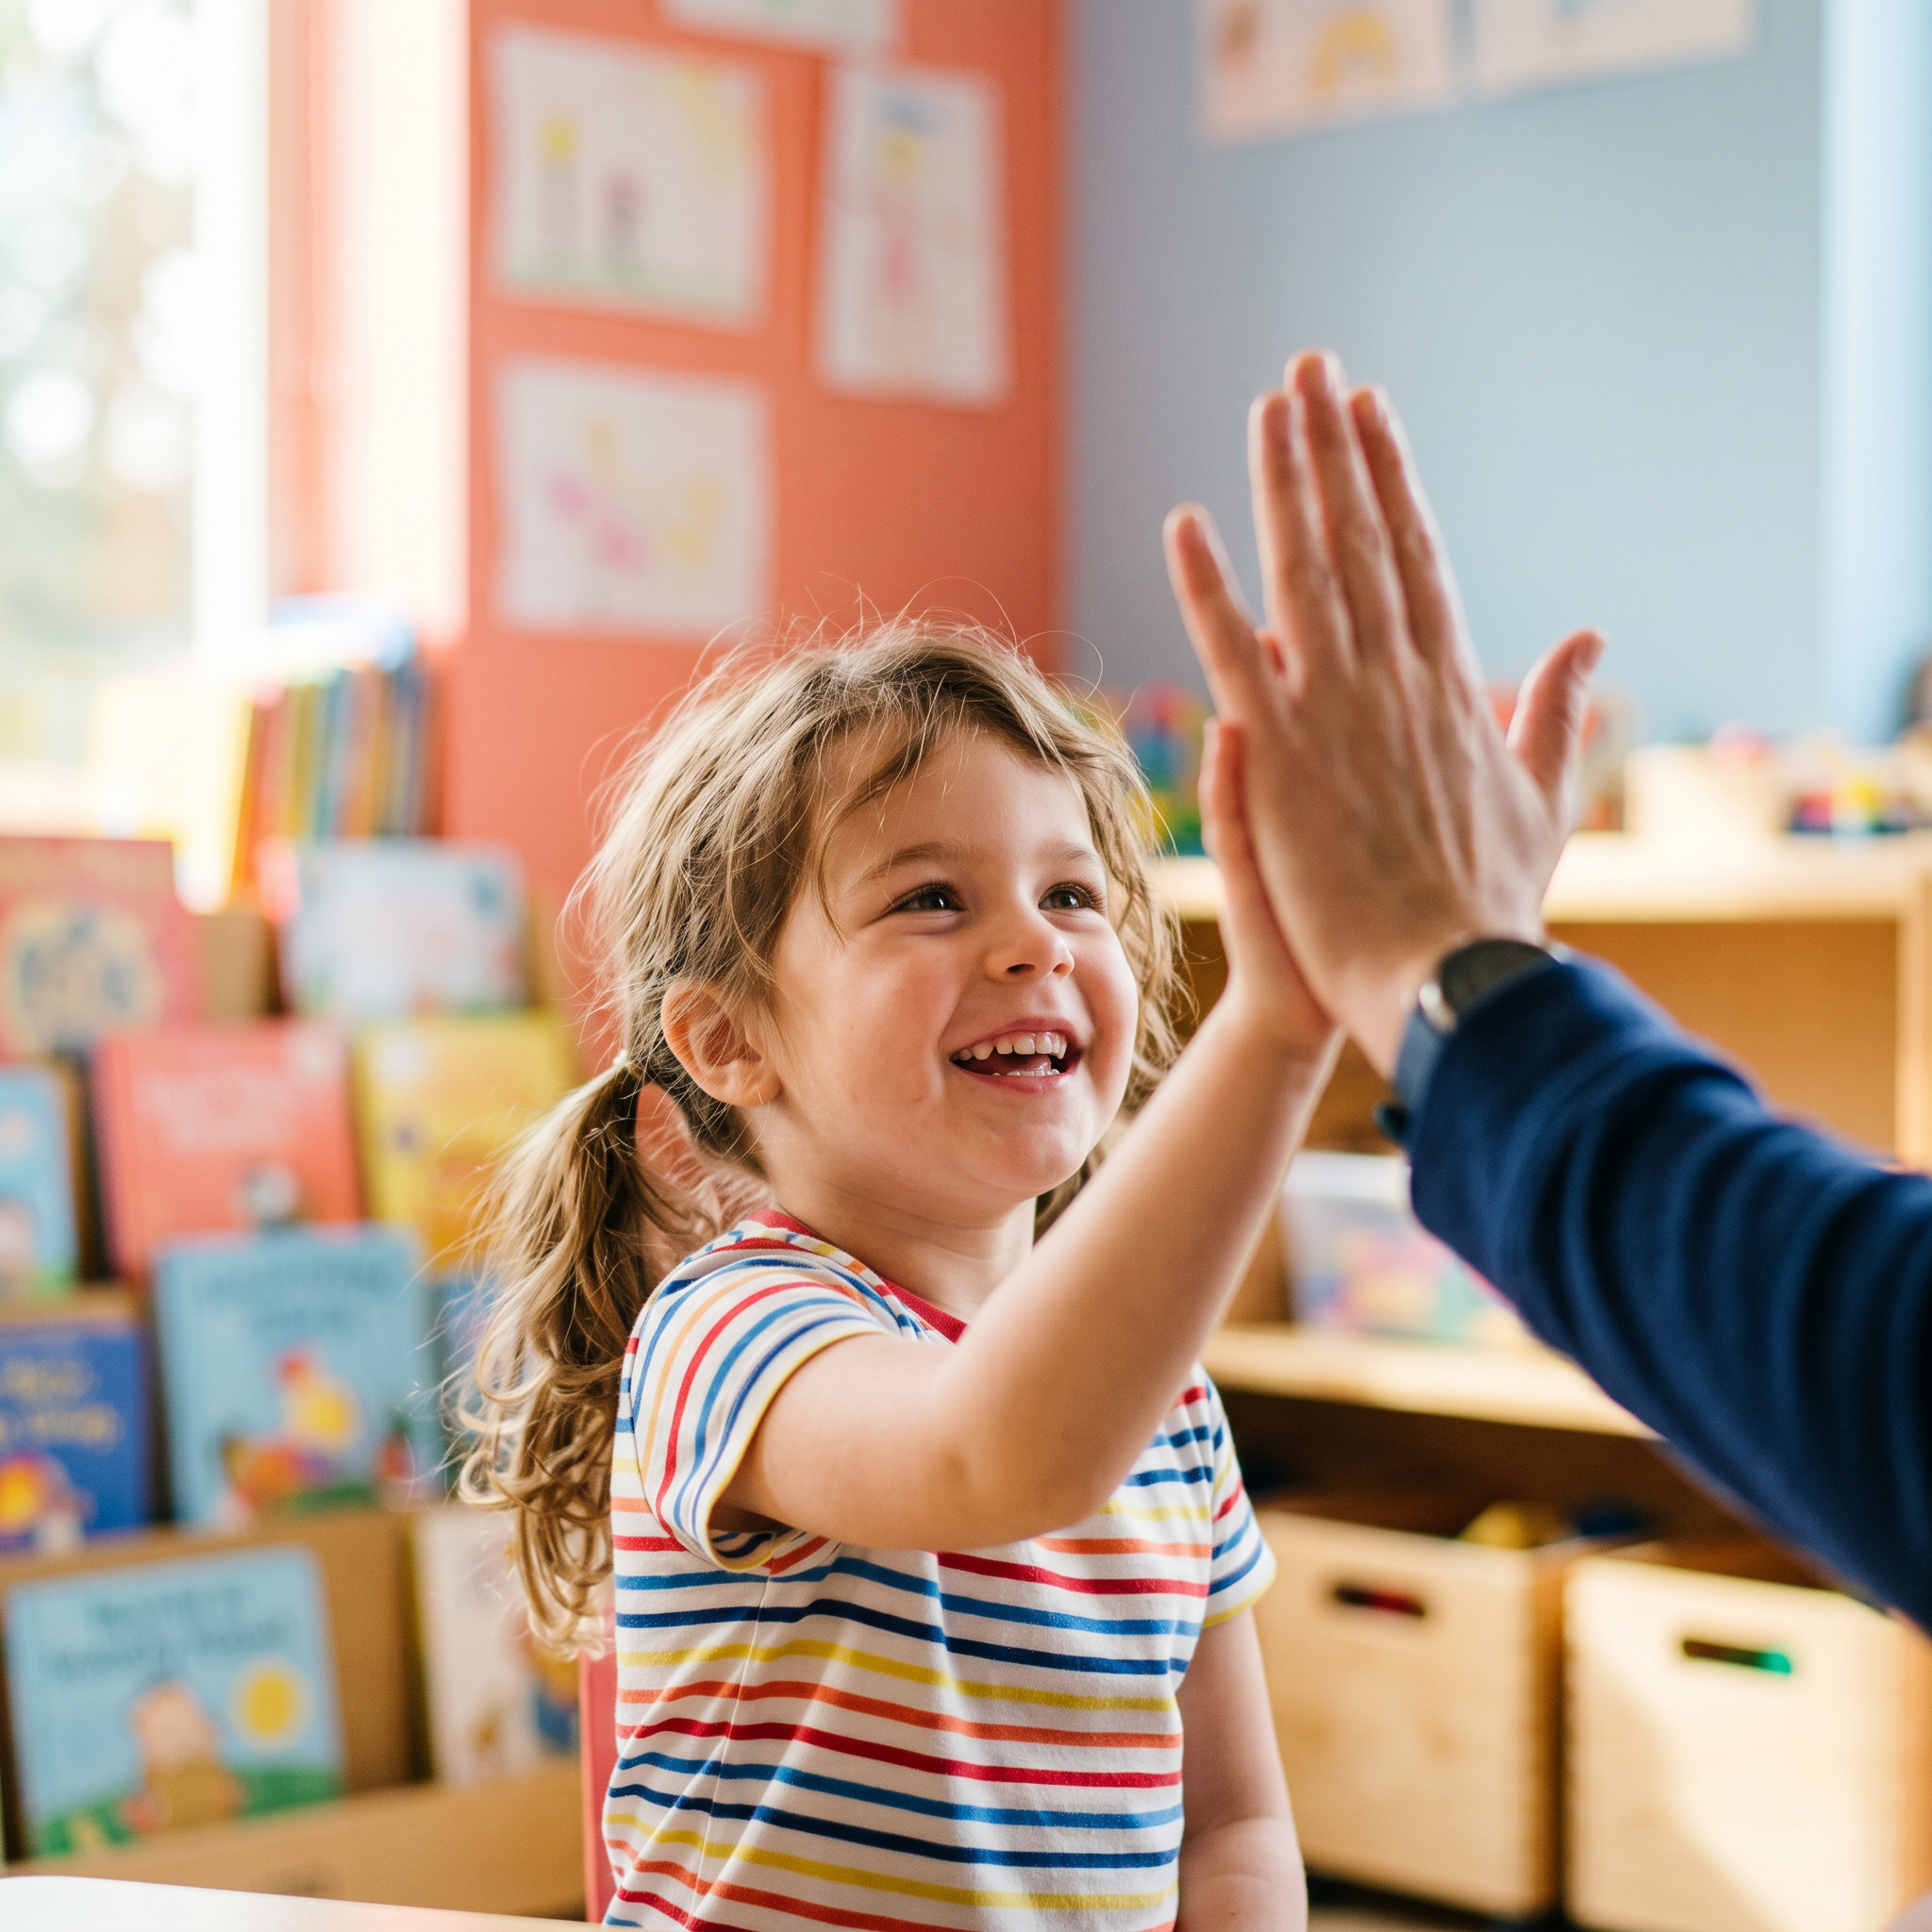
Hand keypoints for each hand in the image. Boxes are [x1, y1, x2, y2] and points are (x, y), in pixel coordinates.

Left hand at [1163, 349, 1602, 1074]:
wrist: (1447, 985)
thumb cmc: (1488, 909)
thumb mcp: (1543, 802)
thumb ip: (1552, 712)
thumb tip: (1590, 638)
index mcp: (1451, 688)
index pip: (1415, 558)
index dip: (1390, 479)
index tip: (1371, 412)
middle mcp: (1396, 680)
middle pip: (1359, 542)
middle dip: (1334, 449)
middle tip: (1312, 367)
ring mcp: (1337, 712)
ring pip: (1304, 573)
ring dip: (1284, 483)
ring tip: (1270, 403)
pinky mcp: (1282, 756)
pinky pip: (1233, 655)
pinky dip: (1207, 588)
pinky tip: (1183, 523)